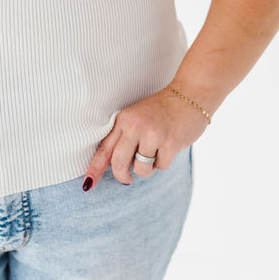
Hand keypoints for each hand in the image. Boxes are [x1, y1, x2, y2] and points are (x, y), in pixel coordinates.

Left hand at [83, 87, 209, 188]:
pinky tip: (169, 147)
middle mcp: (135, 126)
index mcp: (124, 119)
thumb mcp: (137, 116)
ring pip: (141, 169)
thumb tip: (114, 165)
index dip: (95, 168)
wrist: (190, 95)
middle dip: (122, 176)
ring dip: (147, 168)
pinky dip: (164, 162)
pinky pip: (160, 166)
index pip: (105, 148)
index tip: (88, 184)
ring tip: (155, 152)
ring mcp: (153, 135)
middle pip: (119, 163)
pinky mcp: (170, 143)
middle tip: (126, 180)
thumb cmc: (162, 109)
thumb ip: (124, 136)